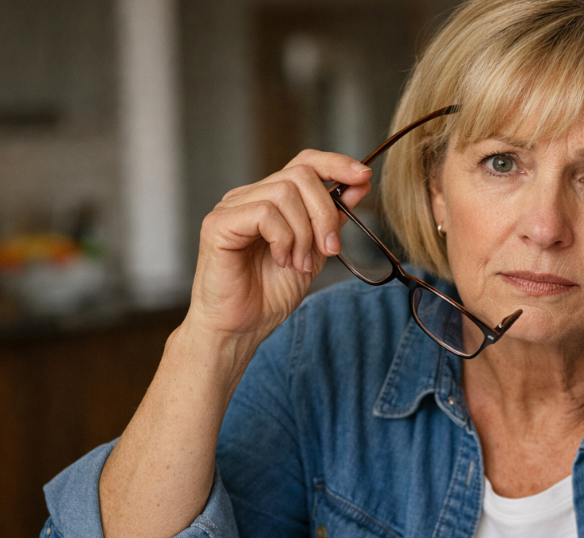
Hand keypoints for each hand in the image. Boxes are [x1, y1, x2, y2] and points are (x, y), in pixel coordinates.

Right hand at [187, 150, 372, 341]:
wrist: (240, 328)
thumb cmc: (270, 294)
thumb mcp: (315, 252)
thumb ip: (333, 219)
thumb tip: (359, 184)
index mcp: (271, 199)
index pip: (304, 162)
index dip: (336, 163)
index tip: (364, 176)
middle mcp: (249, 196)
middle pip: (300, 175)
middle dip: (325, 212)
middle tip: (328, 249)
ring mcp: (231, 207)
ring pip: (285, 193)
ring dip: (304, 232)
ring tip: (299, 262)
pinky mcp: (219, 223)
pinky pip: (265, 212)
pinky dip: (284, 238)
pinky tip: (281, 260)